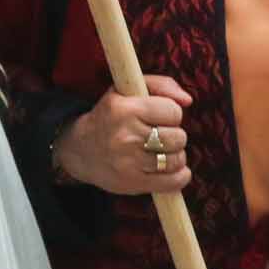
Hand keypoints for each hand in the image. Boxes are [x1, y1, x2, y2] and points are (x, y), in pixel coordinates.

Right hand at [51, 75, 193, 194]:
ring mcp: (128, 162)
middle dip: (175, 136)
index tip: (161, 117)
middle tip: (161, 136)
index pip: (173, 111)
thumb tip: (187, 100)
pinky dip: (179, 177)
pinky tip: (171, 170)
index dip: (171, 114)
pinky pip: (172, 182)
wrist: (80, 150)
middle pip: (178, 137)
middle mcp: (126, 136)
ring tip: (162, 152)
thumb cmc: (112, 116)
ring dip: (175, 156)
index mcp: (125, 109)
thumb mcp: (128, 90)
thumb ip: (162, 85)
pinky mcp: (132, 183)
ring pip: (176, 160)